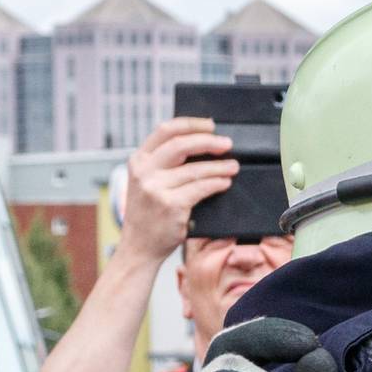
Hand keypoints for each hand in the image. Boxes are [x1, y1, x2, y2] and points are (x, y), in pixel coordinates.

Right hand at [117, 118, 238, 266]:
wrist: (138, 248)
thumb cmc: (148, 214)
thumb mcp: (146, 182)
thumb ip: (163, 164)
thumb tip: (200, 143)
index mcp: (138, 160)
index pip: (165, 130)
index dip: (191, 124)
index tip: (211, 125)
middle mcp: (144, 171)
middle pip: (182, 144)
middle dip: (209, 142)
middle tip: (227, 144)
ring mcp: (156, 188)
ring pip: (195, 169)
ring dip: (219, 166)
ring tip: (233, 166)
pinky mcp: (171, 205)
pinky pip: (201, 188)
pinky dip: (216, 183)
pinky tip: (225, 182)